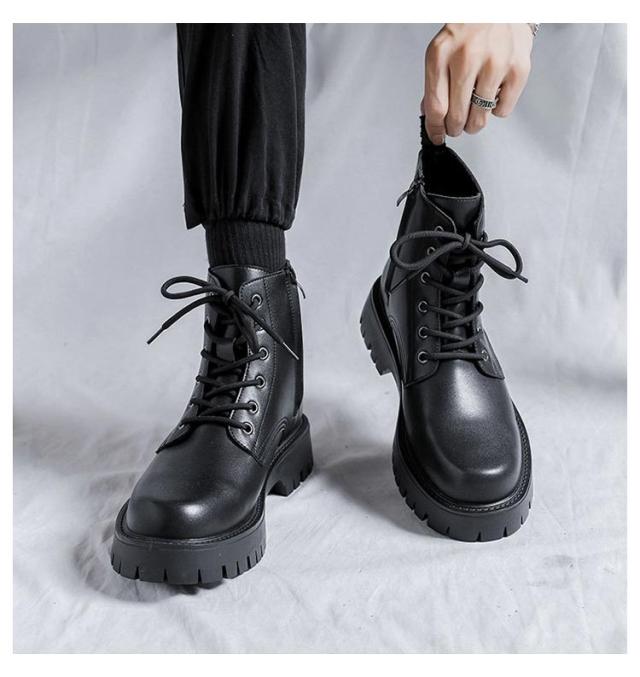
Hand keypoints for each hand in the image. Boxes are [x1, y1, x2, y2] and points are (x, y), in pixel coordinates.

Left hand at [422, 23, 532, 143]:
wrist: (500, 5)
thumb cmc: (469, 30)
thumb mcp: (441, 50)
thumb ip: (434, 85)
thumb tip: (432, 119)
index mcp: (441, 54)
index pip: (435, 107)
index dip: (435, 129)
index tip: (437, 137)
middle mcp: (467, 57)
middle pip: (457, 117)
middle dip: (455, 129)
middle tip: (456, 127)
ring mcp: (495, 62)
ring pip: (480, 118)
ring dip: (475, 124)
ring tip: (474, 112)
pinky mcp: (518, 68)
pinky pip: (503, 110)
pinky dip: (497, 110)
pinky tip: (493, 94)